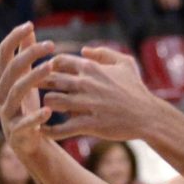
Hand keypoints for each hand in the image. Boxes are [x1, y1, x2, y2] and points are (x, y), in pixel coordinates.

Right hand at [0, 23, 55, 155]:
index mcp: (0, 78)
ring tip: (51, 67)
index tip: (30, 24)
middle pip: (12, 69)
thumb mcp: (26, 78)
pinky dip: (36, 118)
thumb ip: (26, 54)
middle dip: (30, 54)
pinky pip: (24, 123)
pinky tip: (49, 110)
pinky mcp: (16, 131)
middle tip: (51, 45)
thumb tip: (29, 27)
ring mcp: (6, 112)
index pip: (3, 52)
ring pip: (17, 91)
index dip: (15, 37)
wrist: (29, 141)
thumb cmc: (27, 105)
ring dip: (34, 77)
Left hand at [41, 46, 159, 140]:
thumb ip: (104, 53)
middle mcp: (86, 84)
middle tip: (35, 91)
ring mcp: (87, 104)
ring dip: (46, 105)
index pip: (58, 61)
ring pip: (52, 101)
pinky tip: (43, 132)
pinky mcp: (89, 124)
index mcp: (91, 68)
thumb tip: (83, 51)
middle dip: (40, 84)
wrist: (148, 116)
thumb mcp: (125, 63)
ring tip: (45, 110)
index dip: (49, 66)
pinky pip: (62, 128)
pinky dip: (50, 131)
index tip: (47, 74)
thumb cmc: (136, 89)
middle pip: (50, 79)